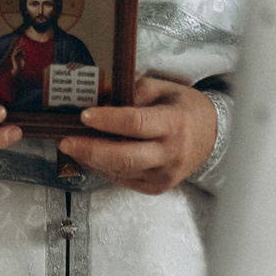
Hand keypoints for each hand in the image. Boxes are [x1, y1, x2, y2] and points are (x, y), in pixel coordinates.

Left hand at [59, 77, 217, 194]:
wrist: (211, 136)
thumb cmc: (182, 107)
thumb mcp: (162, 88)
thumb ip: (132, 92)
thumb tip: (98, 98)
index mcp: (174, 123)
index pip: (137, 124)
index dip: (108, 120)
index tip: (84, 115)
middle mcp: (170, 153)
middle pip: (125, 157)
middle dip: (90, 150)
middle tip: (65, 142)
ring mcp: (164, 175)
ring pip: (120, 171)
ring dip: (91, 160)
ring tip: (71, 146)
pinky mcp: (157, 188)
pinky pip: (123, 180)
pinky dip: (103, 168)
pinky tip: (90, 157)